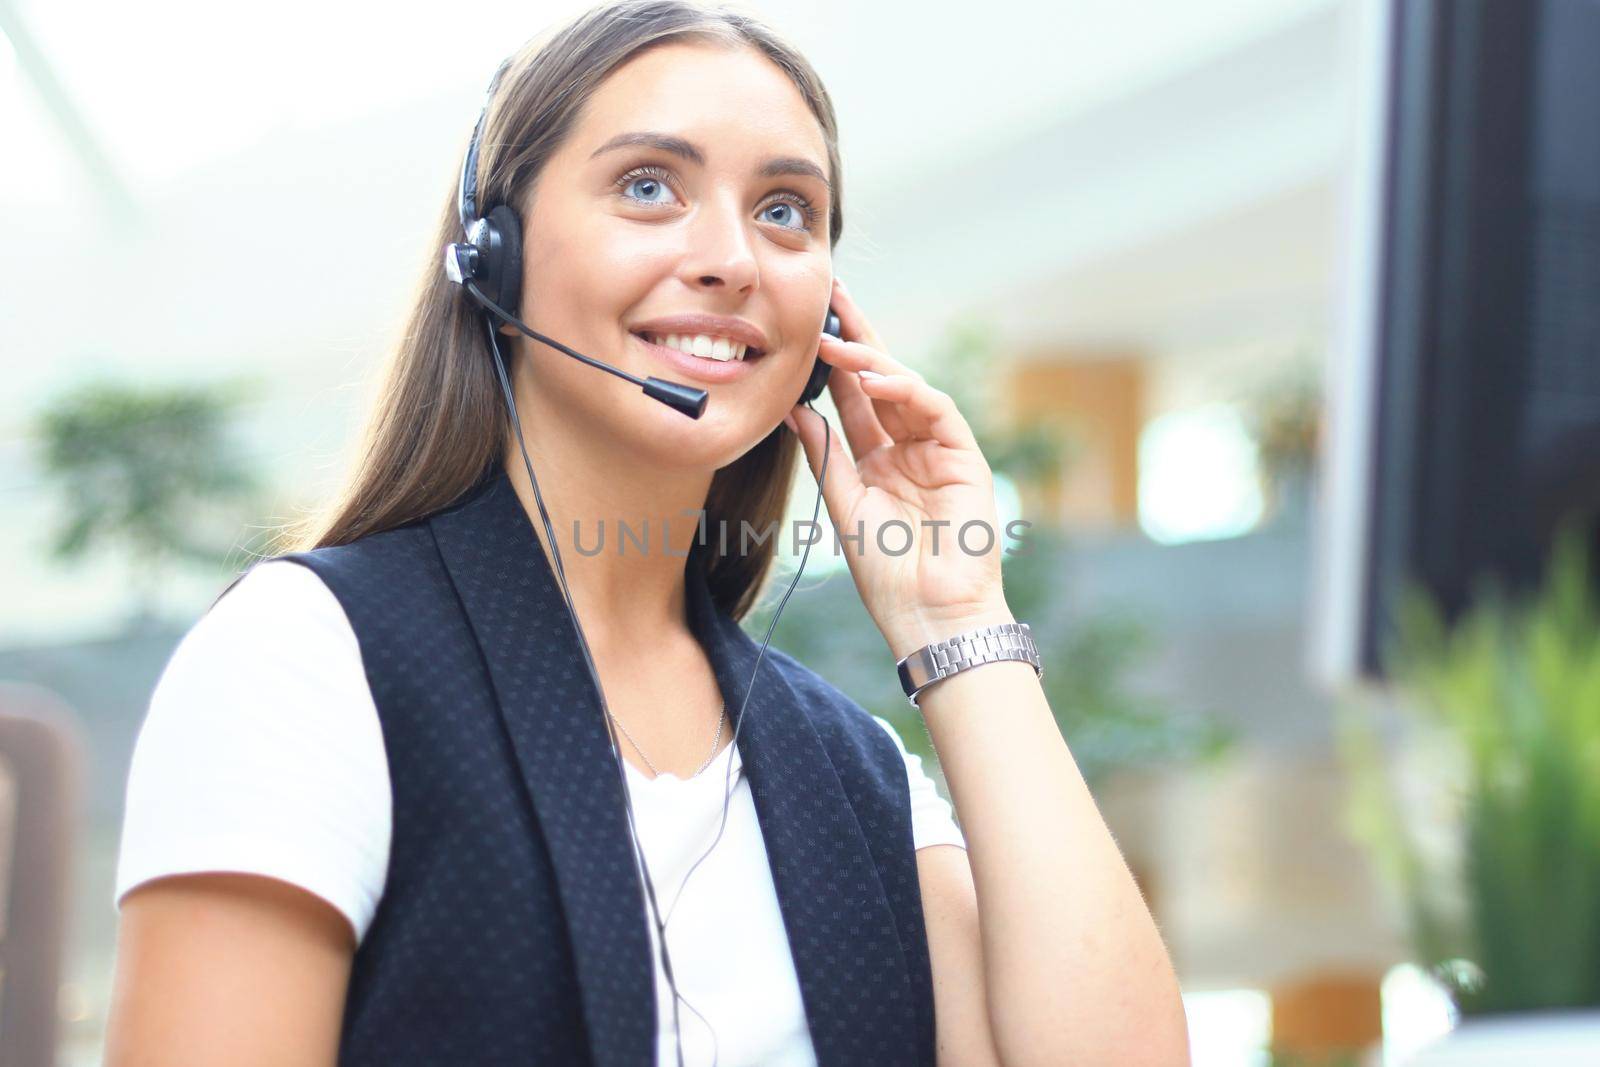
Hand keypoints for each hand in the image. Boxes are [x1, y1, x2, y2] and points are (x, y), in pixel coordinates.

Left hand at [784, 278, 1013, 660]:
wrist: (928, 616)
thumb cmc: (888, 573)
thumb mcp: (844, 506)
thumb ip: (825, 455)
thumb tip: (794, 408)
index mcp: (879, 460)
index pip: (854, 398)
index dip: (833, 362)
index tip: (808, 325)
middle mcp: (910, 448)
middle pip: (882, 381)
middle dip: (858, 338)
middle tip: (832, 298)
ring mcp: (940, 450)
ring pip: (907, 389)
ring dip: (872, 362)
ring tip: (836, 343)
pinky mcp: (966, 457)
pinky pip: (936, 409)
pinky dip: (905, 391)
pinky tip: (872, 381)